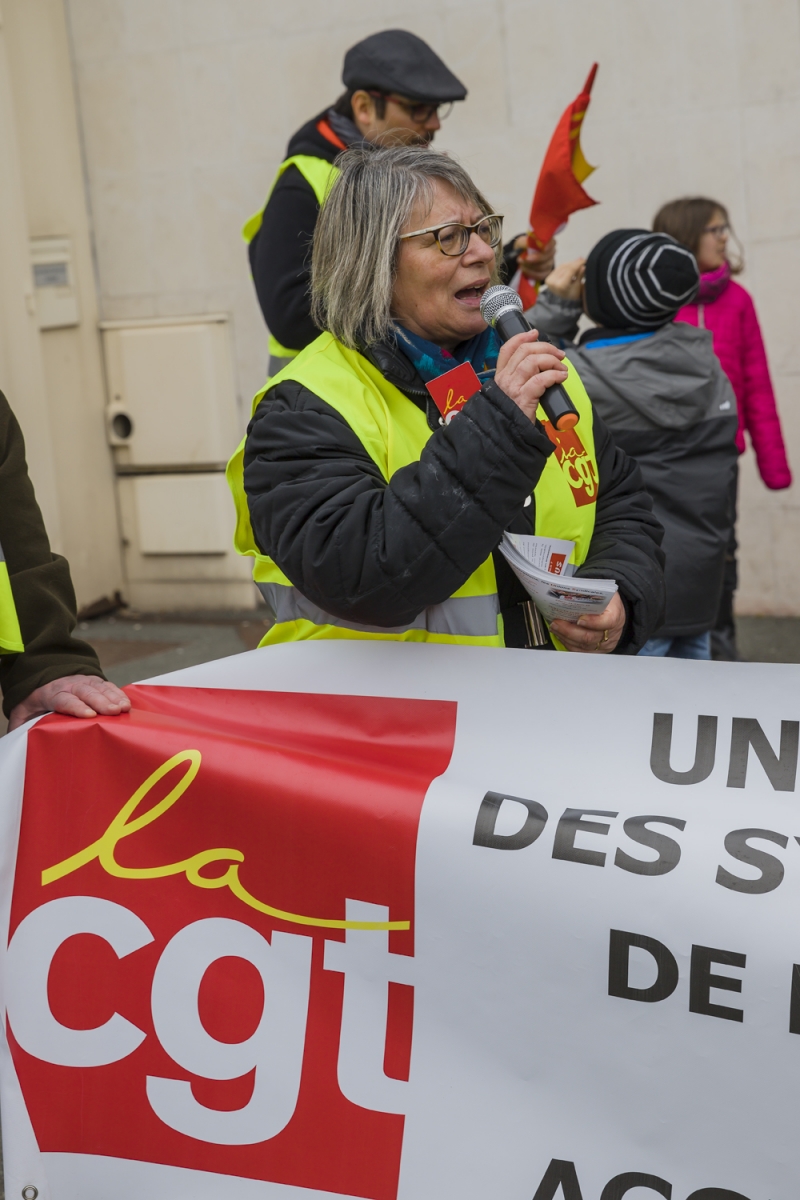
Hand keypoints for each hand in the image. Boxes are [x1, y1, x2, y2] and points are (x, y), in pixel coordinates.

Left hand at [8, 675, 130, 730]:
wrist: (45, 677)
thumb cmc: (36, 701)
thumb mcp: (22, 712)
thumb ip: (19, 726)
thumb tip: (17, 741)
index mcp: (50, 693)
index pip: (64, 699)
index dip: (77, 706)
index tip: (89, 716)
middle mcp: (69, 685)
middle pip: (86, 692)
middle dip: (100, 701)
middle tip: (113, 712)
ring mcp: (84, 681)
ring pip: (99, 687)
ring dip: (113, 697)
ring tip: (124, 709)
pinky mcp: (95, 682)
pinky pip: (108, 686)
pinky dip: (118, 694)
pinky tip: (127, 704)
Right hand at [494, 330, 567, 422]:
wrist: (510, 437)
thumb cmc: (514, 417)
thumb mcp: (512, 395)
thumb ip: (521, 381)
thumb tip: (543, 368)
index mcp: (501, 377)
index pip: (507, 349)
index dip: (521, 337)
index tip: (535, 334)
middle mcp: (504, 380)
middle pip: (524, 351)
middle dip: (545, 348)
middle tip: (559, 355)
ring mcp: (513, 388)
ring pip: (532, 361)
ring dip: (552, 361)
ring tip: (561, 369)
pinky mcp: (523, 398)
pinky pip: (541, 379)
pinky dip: (554, 375)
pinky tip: (561, 378)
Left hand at [514, 236, 555, 281]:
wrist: (522, 256)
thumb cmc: (524, 247)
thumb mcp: (523, 242)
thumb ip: (526, 243)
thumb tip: (528, 246)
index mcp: (547, 242)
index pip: (552, 243)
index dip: (549, 246)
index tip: (543, 249)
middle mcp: (551, 252)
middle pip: (548, 257)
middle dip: (536, 259)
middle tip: (525, 258)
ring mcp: (549, 263)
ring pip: (543, 267)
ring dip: (530, 266)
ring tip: (521, 264)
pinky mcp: (545, 272)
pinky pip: (540, 275)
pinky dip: (531, 273)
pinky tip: (524, 270)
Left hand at [544, 257, 585, 301]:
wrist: (560, 305)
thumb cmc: (571, 297)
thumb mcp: (577, 287)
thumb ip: (579, 276)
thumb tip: (583, 266)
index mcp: (561, 285)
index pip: (570, 270)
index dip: (578, 263)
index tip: (585, 260)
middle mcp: (554, 282)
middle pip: (566, 267)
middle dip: (575, 263)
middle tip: (582, 260)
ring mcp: (550, 280)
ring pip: (562, 266)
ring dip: (570, 263)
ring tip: (578, 262)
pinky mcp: (548, 278)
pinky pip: (558, 269)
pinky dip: (565, 266)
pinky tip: (571, 265)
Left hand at [549, 591, 625, 653]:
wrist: (614, 613)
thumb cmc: (606, 601)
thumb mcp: (604, 593)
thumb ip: (591, 594)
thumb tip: (570, 591)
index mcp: (616, 615)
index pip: (608, 622)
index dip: (593, 623)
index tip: (579, 620)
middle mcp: (611, 633)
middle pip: (590, 637)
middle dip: (569, 631)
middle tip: (556, 623)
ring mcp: (604, 645)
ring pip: (582, 646)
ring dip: (565, 637)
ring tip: (554, 628)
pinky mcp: (596, 652)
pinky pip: (580, 651)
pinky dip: (567, 643)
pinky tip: (560, 635)